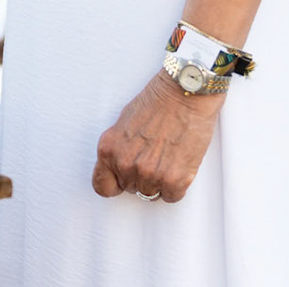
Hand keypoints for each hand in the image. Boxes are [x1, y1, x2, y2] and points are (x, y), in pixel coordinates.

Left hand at [92, 74, 221, 202]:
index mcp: (108, 149)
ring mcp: (150, 174)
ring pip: (151, 193)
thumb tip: (120, 166)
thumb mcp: (123, 122)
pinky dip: (176, 186)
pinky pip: (171, 196)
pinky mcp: (175, 180)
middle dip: (140, 177)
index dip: (115, 183)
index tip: (123, 179)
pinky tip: (179, 164)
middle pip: (130, 189)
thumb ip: (118, 148)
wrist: (186, 92)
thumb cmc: (158, 101)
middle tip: (154, 156)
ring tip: (167, 157)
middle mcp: (126, 164)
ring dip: (159, 181)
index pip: (102, 186)